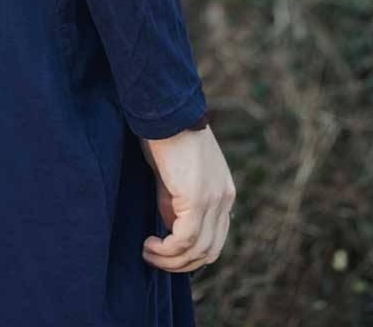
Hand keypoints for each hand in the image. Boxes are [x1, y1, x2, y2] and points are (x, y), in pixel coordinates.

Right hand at [139, 125, 234, 273]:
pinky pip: (185, 239)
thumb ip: (176, 202)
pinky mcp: (198, 198)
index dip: (191, 253)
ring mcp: (214, 199)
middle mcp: (225, 199)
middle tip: (153, 258)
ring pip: (198, 250)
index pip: (216, 239)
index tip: (166, 252)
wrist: (165, 109)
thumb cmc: (165, 135)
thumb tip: (170, 229)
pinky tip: (149, 244)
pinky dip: (166, 250)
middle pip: (210, 251)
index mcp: (223, 192)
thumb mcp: (174, 175)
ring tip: (147, 252)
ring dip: (170, 260)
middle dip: (180, 264)